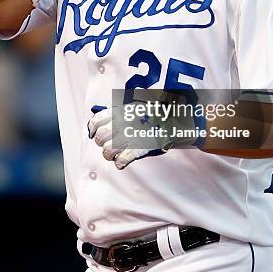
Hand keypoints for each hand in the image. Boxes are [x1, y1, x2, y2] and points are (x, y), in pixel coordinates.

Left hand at [88, 101, 205, 169]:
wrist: (179, 121)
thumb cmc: (157, 116)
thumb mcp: (138, 108)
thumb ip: (121, 114)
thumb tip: (100, 123)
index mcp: (122, 111)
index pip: (97, 119)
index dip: (93, 129)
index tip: (93, 134)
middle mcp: (124, 122)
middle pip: (100, 137)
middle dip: (102, 143)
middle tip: (109, 145)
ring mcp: (131, 135)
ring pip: (108, 151)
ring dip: (110, 155)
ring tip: (116, 155)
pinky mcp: (140, 148)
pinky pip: (122, 160)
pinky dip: (120, 163)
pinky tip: (122, 162)